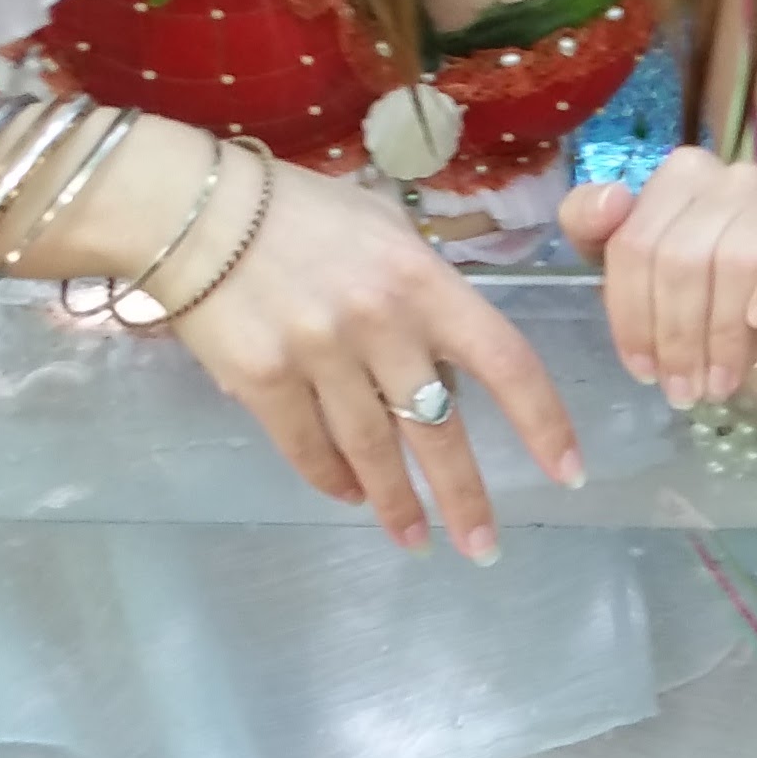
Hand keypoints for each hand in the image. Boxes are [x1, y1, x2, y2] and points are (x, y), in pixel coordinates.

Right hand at [161, 152, 581, 558]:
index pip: (506, 361)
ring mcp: (318, 355)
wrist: (190, 208)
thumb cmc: (296, 211)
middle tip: (484, 548)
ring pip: (372, 451)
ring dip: (397, 505)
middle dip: (465, 497)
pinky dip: (332, 479)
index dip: (542, 422)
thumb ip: (424, 287)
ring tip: (415, 540)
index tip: (566, 473)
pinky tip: (349, 498)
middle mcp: (379, 323)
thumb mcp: (381, 226)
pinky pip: (308, 448)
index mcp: (423, 281)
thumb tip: (452, 350)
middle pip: (438, 428)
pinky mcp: (262, 381)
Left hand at [561, 147, 756, 408]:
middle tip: (684, 390)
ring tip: (719, 383)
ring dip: (721, 334)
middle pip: (681, 257)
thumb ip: (595, 229)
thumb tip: (610, 200)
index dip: (631, 315)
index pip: (635, 243)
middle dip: (677, 335)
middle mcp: (729, 175)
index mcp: (678, 177)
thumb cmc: (713, 286)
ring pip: (734, 261)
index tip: (643, 371)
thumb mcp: (643, 268)